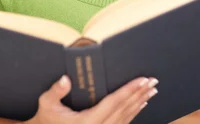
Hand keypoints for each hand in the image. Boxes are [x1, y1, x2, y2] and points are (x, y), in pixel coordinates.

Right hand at [25, 75, 158, 123]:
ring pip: (126, 117)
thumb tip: (65, 79)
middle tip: (153, 81)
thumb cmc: (47, 120)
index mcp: (88, 122)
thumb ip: (55, 92)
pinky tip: (141, 104)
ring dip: (140, 102)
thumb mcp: (46, 104)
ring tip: (152, 90)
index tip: (142, 80)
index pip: (114, 102)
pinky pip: (123, 123)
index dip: (129, 90)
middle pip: (125, 109)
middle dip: (140, 94)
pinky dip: (134, 113)